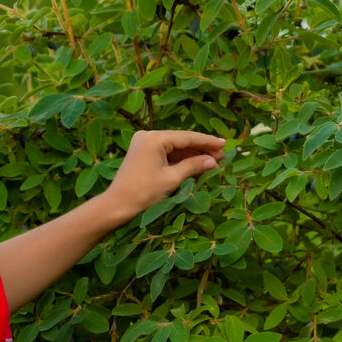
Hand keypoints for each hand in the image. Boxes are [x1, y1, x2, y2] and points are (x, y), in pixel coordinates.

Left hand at [100, 129, 224, 224]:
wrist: (117, 205)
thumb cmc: (144, 192)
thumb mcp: (172, 179)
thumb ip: (193, 166)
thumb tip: (213, 161)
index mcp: (154, 138)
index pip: (187, 137)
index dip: (207, 141)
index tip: (224, 144)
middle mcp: (148, 136)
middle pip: (181, 141)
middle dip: (201, 149)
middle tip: (222, 155)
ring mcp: (144, 144)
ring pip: (174, 148)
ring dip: (192, 155)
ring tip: (213, 161)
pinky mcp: (142, 153)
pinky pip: (166, 154)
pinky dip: (180, 160)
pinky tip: (196, 165)